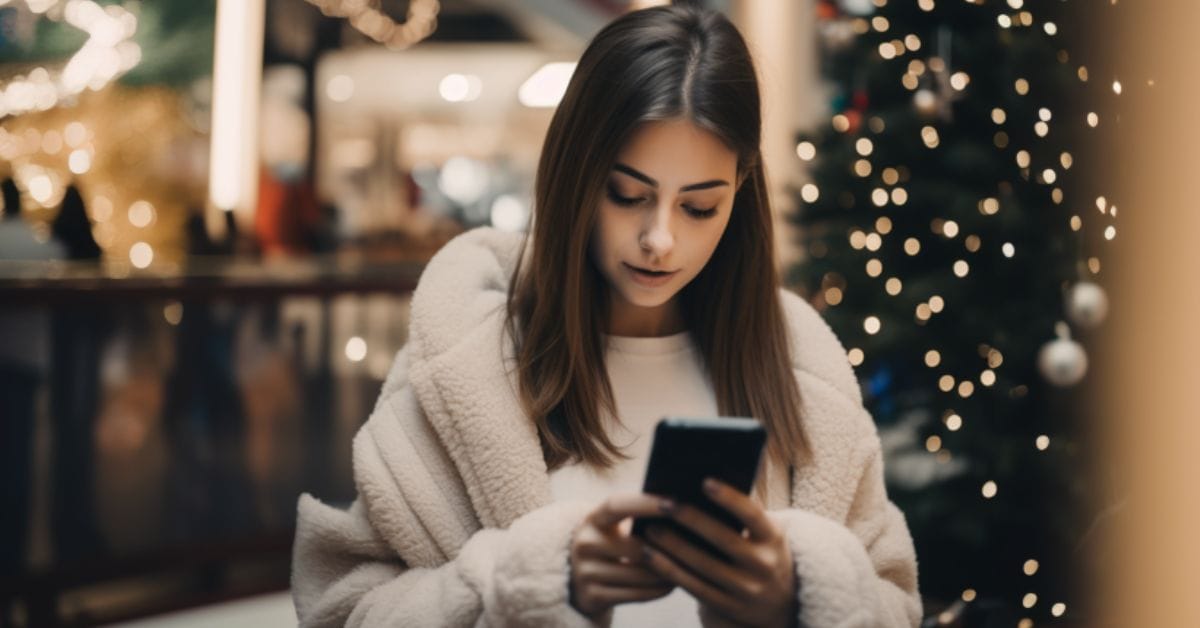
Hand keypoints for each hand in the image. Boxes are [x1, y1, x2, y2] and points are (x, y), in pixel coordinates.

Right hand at [569, 494, 676, 616]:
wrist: (576, 576)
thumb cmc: (609, 542)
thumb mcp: (613, 526)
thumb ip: (637, 515)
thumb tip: (681, 507)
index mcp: (592, 519)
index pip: (617, 506)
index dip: (645, 503)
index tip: (675, 502)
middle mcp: (584, 544)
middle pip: (635, 547)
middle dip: (666, 548)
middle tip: (694, 544)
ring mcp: (585, 573)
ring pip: (639, 575)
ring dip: (667, 572)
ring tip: (688, 565)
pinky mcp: (592, 596)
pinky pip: (635, 595)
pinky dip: (658, 590)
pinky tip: (672, 583)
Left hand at [641, 479, 796, 627]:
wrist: (782, 602)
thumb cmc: (761, 550)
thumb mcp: (766, 532)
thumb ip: (742, 514)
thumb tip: (697, 484)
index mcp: (773, 538)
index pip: (752, 515)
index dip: (730, 499)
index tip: (704, 481)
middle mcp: (763, 565)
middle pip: (723, 540)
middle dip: (691, 520)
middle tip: (664, 503)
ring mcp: (746, 589)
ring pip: (704, 566)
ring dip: (673, 546)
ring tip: (650, 528)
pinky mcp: (728, 606)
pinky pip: (693, 587)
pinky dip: (669, 570)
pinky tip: (649, 554)